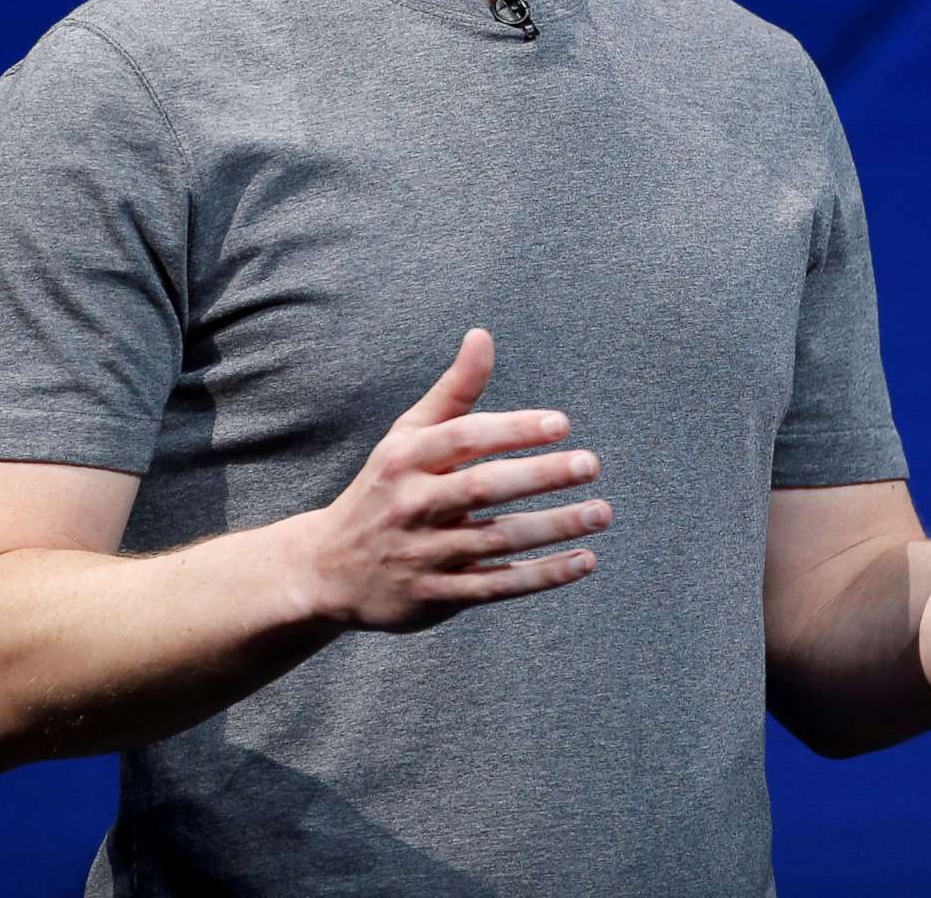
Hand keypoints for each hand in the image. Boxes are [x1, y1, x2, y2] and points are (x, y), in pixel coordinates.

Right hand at [297, 327, 609, 632]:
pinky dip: (542, 576)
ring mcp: (424, 553)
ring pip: (498, 540)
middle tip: (591, 464)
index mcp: (406, 459)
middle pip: (483, 487)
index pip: (464, 438)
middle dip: (540, 475)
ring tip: (601, 512)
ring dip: (554, 527)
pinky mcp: (437, 596)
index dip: (513, 429)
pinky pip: (498, 586)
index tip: (562, 423)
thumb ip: (453, 392)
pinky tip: (584, 561)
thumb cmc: (385, 488)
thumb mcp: (407, 437)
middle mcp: (413, 505)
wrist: (329, 569)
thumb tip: (483, 335)